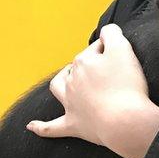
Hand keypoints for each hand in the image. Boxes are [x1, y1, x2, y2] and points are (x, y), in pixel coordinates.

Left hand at [29, 24, 158, 157]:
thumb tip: (107, 30)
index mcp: (84, 62)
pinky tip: (32, 126)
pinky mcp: (74, 124)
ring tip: (66, 78)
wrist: (123, 121)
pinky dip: (42, 127)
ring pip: (60, 88)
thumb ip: (112, 34)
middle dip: (91, 63)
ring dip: (61, 81)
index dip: (110, 48)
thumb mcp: (123, 50)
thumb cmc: (126, 86)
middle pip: (80, 66)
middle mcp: (73, 80)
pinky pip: (53, 127)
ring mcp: (71, 103)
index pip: (96, 48)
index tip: (122, 54)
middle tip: (112, 67)